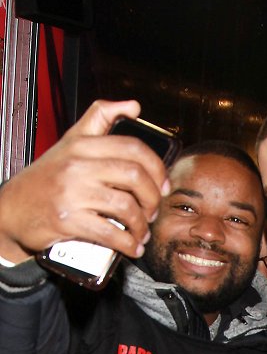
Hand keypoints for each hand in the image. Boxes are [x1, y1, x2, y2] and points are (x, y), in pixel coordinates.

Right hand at [0, 99, 169, 263]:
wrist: (12, 209)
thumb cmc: (46, 178)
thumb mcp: (70, 142)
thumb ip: (100, 120)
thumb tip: (133, 106)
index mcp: (82, 144)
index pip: (132, 148)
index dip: (157, 168)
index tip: (163, 184)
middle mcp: (77, 164)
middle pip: (134, 175)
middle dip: (153, 197)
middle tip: (153, 210)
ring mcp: (72, 192)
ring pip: (126, 206)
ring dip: (141, 224)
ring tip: (141, 231)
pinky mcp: (68, 220)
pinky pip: (110, 233)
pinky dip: (128, 244)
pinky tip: (132, 247)